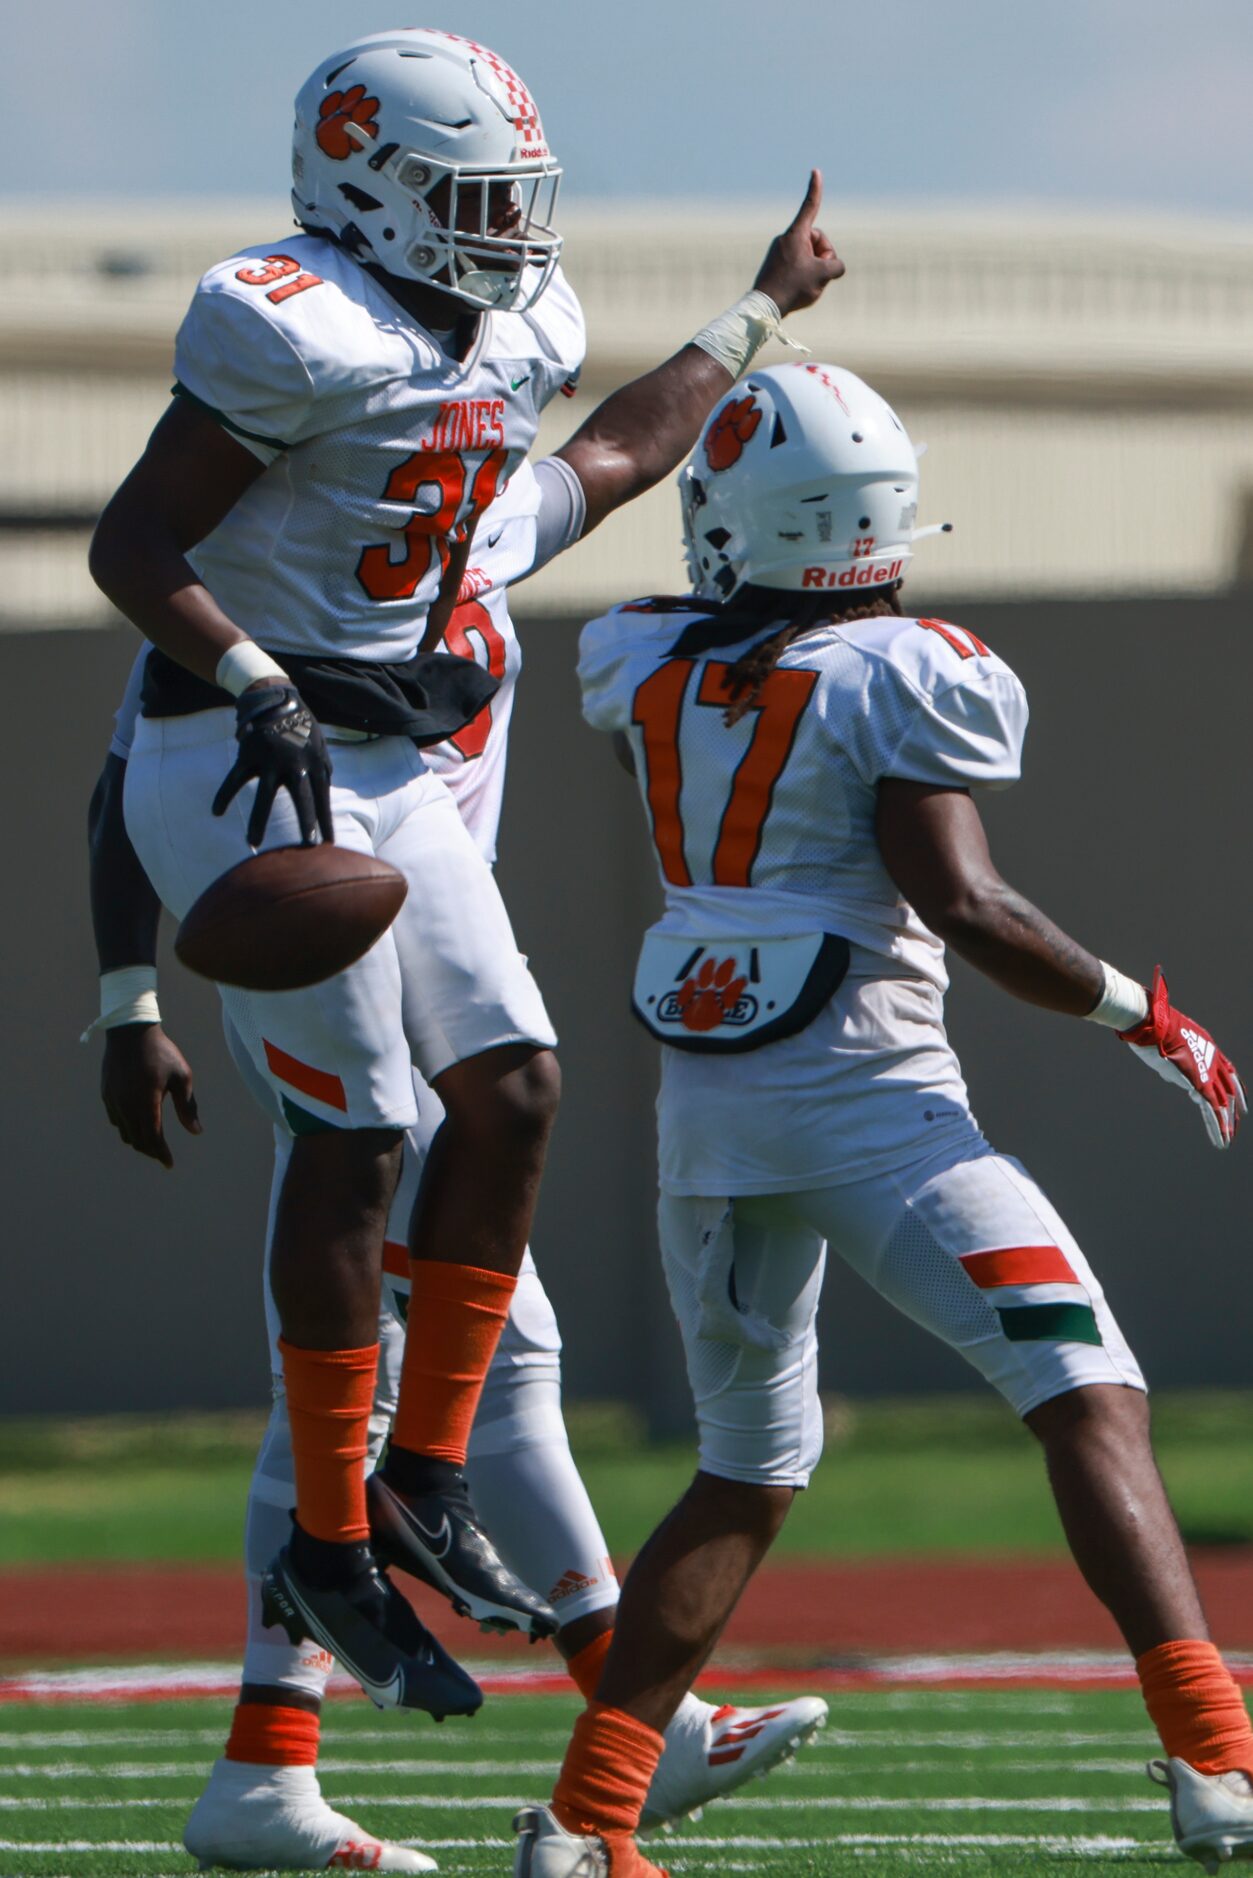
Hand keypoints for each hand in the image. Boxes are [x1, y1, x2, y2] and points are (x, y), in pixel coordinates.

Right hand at [102, 1024, 201, 1169]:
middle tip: (162, 1155)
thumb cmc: (161, 1052)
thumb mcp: (181, 1077)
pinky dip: (126, 1128)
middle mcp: (126, 1105)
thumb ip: (187, 1106)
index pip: (153, 1137)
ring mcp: (113, 1100)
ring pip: (124, 1132)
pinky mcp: (106, 1093)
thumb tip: (196, 1131)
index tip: (169, 1164)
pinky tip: (135, 1124)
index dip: (161, 1153)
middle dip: (151, 1150)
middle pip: (137, 1139)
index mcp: (146, 1102)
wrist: (130, 1031)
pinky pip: (115, 1120)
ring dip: (138, 1141)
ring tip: (151, 1142)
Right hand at [212, 683, 333, 847]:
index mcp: (314, 764)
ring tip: (253, 843)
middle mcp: (295, 764)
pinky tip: (216, 812)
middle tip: (308, 846)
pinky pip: (235, 779)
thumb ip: (323, 772)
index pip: (322, 798)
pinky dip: (224, 795)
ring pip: (264, 795)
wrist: (274, 697)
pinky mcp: (249, 754)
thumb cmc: (301, 727)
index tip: (329, 844)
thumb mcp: (319, 747)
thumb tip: (325, 798)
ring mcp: (270, 760)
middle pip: (301, 798)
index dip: (325, 821)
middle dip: (305, 821)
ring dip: (258, 821)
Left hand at [753, 169, 844, 317]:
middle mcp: (785, 239)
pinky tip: (798, 290)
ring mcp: (779, 253)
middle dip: (824, 256)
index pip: (810, 206)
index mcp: (796, 234)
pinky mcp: (775, 266)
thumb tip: (835, 267)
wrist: (764, 307)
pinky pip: (798, 265)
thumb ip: (837, 266)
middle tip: (819, 275)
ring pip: (808, 255)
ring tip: (806, 285)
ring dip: (814, 268)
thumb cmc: (792, 288)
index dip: (815, 189)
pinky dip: (804, 275)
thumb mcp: (823, 275)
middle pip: (817, 240)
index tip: (815, 172)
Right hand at [1118, 966, 1245, 1148]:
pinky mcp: (1199, 1084)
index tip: (1236, 1097)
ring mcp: (1207, 1071)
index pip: (1226, 1070)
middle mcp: (1212, 1059)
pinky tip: (1221, 1139)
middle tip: (1236, 1122)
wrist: (1152, 1024)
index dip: (1233, 1085)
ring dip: (1225, 1124)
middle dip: (1233, 1107)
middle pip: (1229, 1089)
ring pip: (1223, 1104)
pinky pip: (1213, 1110)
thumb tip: (1173, 1075)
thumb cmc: (1153, 1028)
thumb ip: (1173, 1060)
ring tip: (1227, 1140)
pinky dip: (1217, 1127)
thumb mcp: (1166, 1044)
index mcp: (1207, 1046)